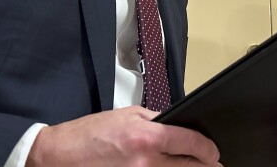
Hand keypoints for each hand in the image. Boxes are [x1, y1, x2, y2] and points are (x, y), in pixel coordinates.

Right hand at [26, 106, 220, 166]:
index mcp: (147, 137)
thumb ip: (158, 120)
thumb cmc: (91, 133)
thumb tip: (179, 126)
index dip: (208, 148)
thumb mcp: (129, 114)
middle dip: (204, 165)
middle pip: (187, 166)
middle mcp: (145, 162)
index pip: (190, 143)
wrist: (62, 155)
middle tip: (215, 163)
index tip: (214, 151)